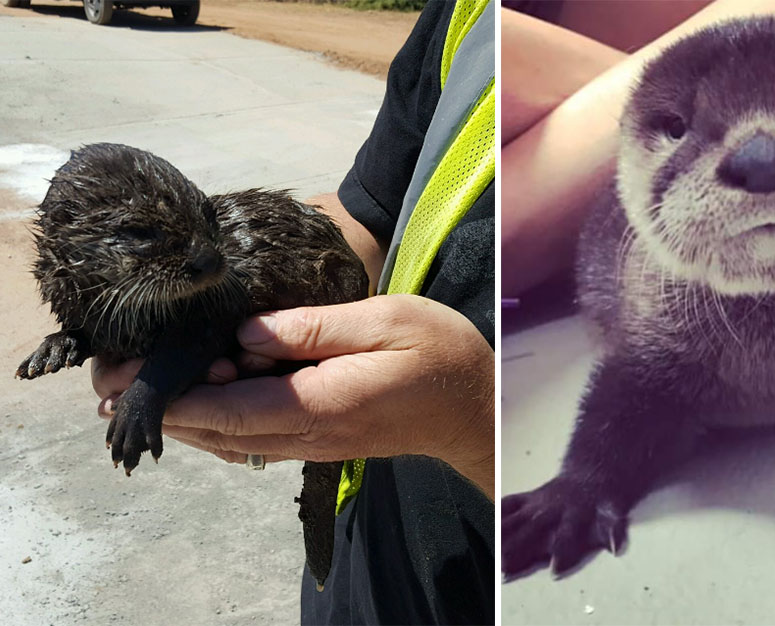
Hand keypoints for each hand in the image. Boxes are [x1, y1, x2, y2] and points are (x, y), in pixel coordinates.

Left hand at [92, 294, 494, 498]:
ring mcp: (313, 441)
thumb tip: (245, 332)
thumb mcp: (384, 321)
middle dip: (161, 406)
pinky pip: (254, 436)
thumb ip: (313, 327)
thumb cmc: (438, 354)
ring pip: (229, 439)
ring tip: (141, 381)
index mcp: (320, 403)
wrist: (473, 407)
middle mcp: (308, 432)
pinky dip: (217, 418)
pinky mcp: (320, 437)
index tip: (122, 376)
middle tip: (109, 377)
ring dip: (184, 414)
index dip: (171, 396)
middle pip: (216, 431)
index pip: (227, 409)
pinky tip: (202, 393)